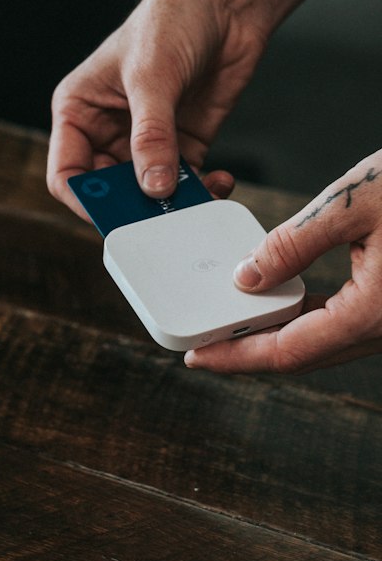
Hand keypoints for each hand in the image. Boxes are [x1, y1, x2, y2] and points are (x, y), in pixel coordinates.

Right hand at [46, 0, 267, 214]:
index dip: (85, 201)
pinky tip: (219, 183)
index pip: (67, 172)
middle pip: (108, 191)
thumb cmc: (171, 21)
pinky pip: (184, 184)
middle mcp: (106, 130)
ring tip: (198, 202)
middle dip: (134, 207)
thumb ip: (151, 136)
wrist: (225, 4)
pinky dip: (201, 193)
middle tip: (162, 216)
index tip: (116, 216)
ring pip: (147, 193)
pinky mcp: (181, 145)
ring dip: (172, 204)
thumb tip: (153, 188)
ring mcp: (144, 141)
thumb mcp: (153, 77)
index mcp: (78, 110)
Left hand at [184, 151, 381, 372]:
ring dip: (278, 337)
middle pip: (305, 355)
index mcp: (374, 312)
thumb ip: (294, 243)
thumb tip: (246, 278)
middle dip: (250, 353)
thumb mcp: (351, 202)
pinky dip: (308, 318)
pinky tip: (279, 301)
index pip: (289, 351)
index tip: (197, 357)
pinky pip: (345, 322)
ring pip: (326, 342)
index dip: (238, 357)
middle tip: (203, 345)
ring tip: (232, 326)